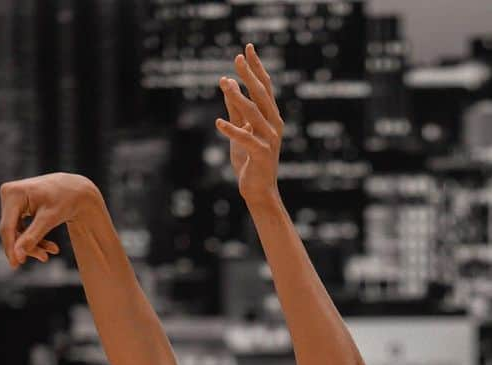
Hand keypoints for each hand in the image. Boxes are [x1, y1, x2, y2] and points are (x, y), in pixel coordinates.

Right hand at [0, 172, 95, 267]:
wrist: (73, 189)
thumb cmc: (64, 200)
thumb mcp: (50, 219)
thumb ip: (33, 236)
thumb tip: (18, 255)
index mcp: (13, 194)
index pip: (7, 227)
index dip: (11, 247)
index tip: (15, 265)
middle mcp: (8, 194)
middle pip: (11, 230)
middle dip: (27, 246)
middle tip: (45, 259)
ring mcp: (11, 200)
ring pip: (17, 231)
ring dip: (33, 244)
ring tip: (53, 251)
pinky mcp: (17, 206)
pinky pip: (22, 227)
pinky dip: (35, 238)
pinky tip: (50, 246)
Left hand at [217, 44, 283, 204]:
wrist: (258, 190)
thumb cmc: (250, 159)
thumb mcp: (240, 128)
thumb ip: (235, 108)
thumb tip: (226, 82)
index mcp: (271, 117)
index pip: (265, 87)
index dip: (257, 67)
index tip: (247, 47)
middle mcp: (274, 125)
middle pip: (262, 95)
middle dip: (249, 76)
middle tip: (238, 58)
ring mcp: (270, 140)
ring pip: (253, 114)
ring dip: (238, 97)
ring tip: (225, 83)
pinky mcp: (261, 154)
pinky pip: (245, 139)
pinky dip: (232, 131)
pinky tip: (218, 123)